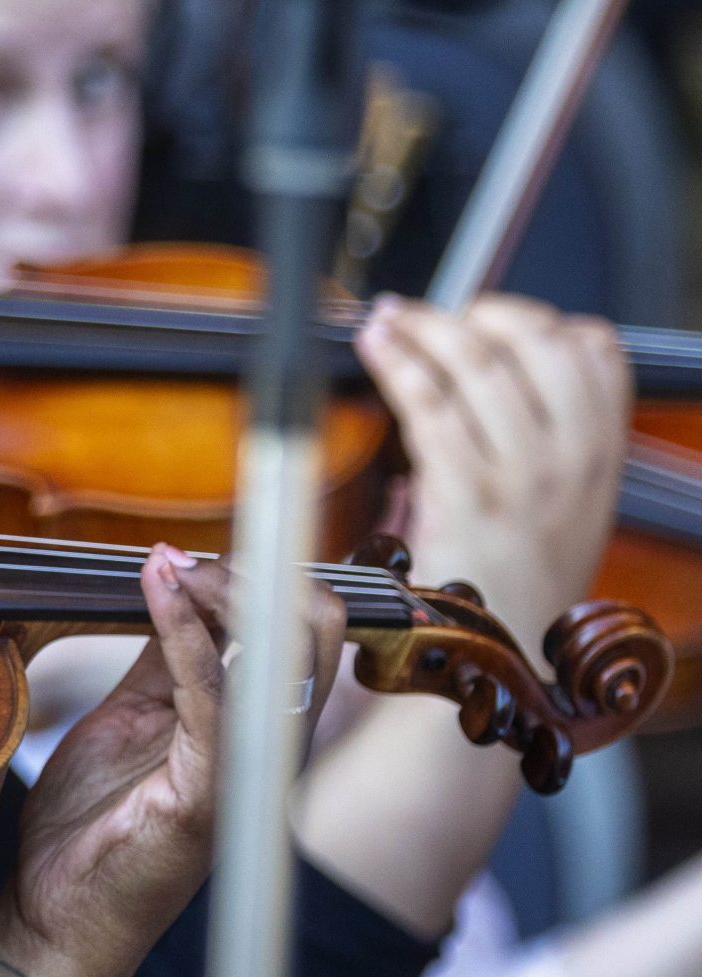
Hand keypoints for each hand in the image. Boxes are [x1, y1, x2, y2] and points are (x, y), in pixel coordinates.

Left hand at [7, 551, 344, 969]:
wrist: (54, 916)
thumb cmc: (91, 825)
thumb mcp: (129, 718)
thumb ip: (163, 659)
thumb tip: (173, 585)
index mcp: (256, 731)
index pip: (298, 632)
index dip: (258, 577)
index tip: (188, 551)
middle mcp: (267, 752)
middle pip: (312, 635)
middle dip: (256, 574)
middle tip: (182, 555)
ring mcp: (246, 777)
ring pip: (282, 657)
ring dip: (224, 592)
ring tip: (170, 562)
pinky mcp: (208, 797)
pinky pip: (211, 696)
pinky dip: (184, 632)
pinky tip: (157, 593)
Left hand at [356, 294, 627, 641]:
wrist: (491, 663)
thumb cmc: (506, 586)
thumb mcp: (559, 511)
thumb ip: (540, 443)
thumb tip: (482, 370)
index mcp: (601, 460)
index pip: (597, 353)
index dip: (536, 320)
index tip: (485, 317)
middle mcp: (573, 462)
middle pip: (538, 342)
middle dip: (477, 313)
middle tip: (427, 313)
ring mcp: (526, 479)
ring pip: (479, 364)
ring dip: (423, 327)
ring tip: (387, 318)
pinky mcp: (468, 496)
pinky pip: (431, 406)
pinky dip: (397, 361)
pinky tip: (375, 344)